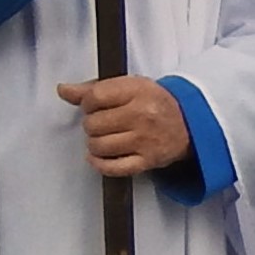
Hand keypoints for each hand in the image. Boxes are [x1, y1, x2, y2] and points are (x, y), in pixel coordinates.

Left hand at [57, 75, 189, 176]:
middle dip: (93, 124)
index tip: (95, 106)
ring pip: (98, 146)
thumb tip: (63, 90)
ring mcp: (145, 140)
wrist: (190, 123)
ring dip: (96, 144)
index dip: (87, 104)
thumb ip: (94, 88)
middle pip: (93, 124)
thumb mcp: (129, 86)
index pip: (94, 97)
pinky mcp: (147, 161)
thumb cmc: (155, 103)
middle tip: (104, 123)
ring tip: (106, 138)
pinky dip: (100, 163)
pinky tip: (100, 156)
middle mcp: (142, 115)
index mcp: (138, 91)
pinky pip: (112, 167)